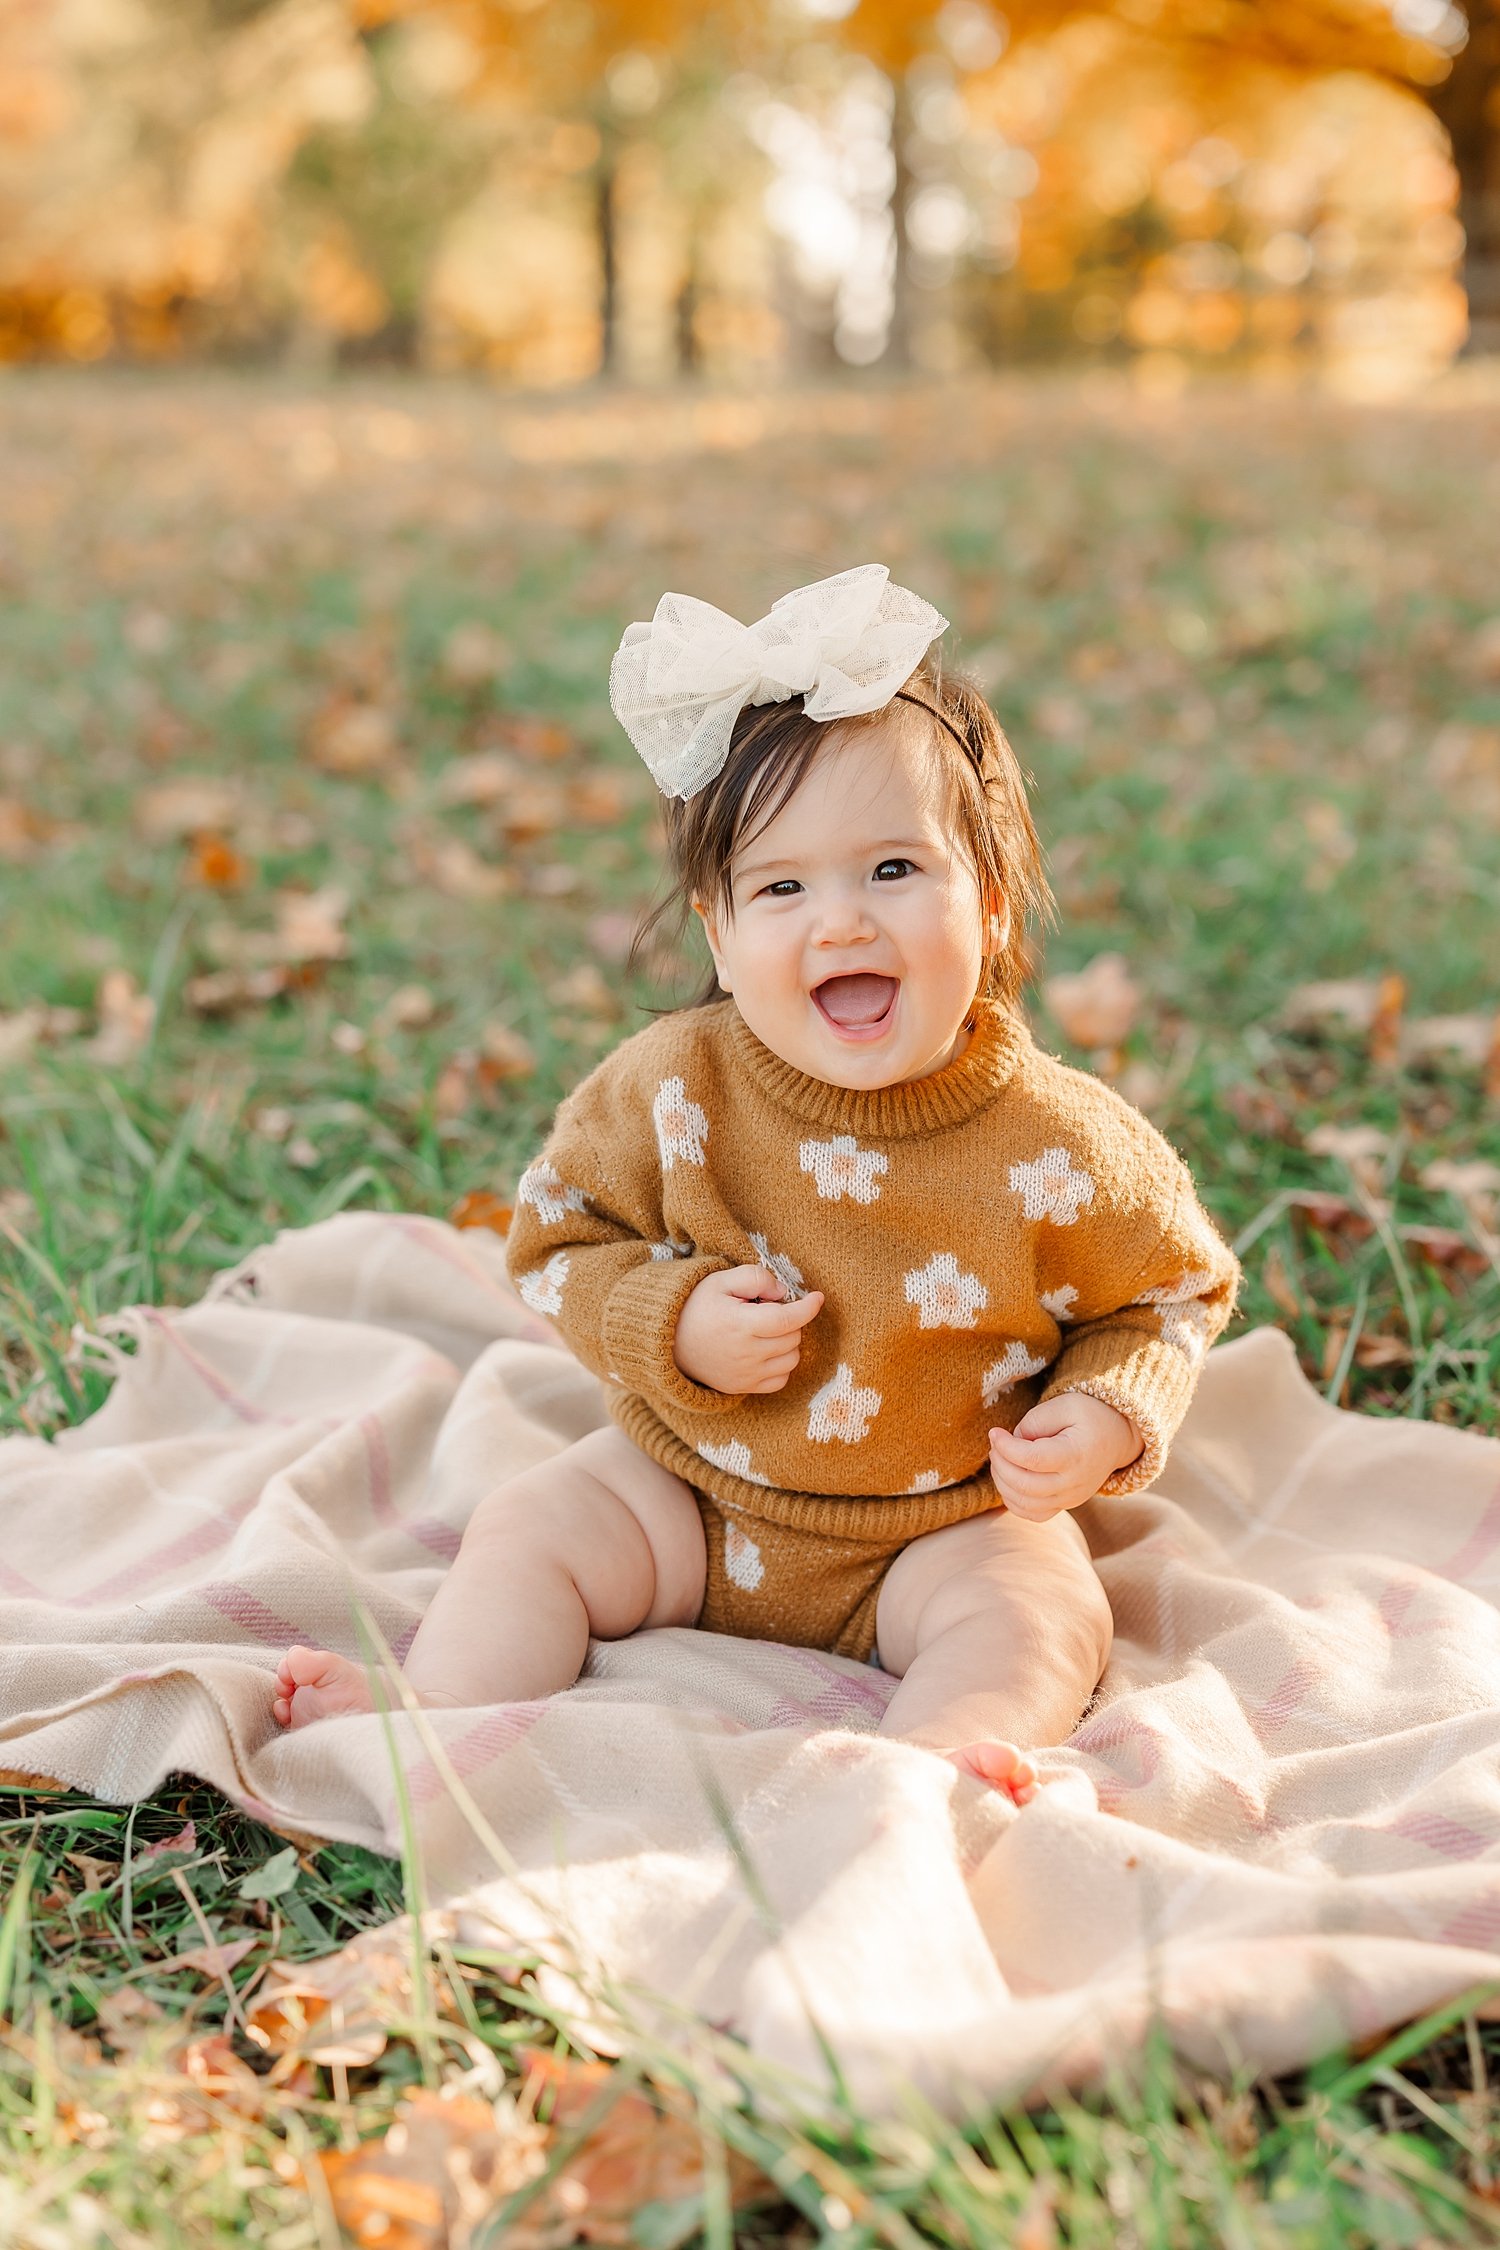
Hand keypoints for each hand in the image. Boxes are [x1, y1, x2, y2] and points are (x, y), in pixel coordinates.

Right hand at [673, 1265, 823, 1394]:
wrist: (668, 1342)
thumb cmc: (696, 1307)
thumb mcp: (720, 1280)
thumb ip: (754, 1277)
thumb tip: (782, 1292)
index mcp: (741, 1324)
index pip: (788, 1320)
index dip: (808, 1308)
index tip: (817, 1297)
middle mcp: (746, 1354)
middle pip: (793, 1338)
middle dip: (790, 1320)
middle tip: (768, 1310)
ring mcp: (746, 1375)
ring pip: (791, 1359)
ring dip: (788, 1342)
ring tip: (766, 1330)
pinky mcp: (744, 1387)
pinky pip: (780, 1380)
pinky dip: (782, 1364)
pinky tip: (767, 1350)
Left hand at [989, 1393, 1139, 1521]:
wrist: (1116, 1439)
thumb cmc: (1089, 1416)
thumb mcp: (1065, 1405)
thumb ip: (1035, 1421)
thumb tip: (1012, 1442)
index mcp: (1075, 1455)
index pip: (1031, 1460)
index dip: (1005, 1447)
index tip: (995, 1432)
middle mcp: (1074, 1483)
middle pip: (1025, 1485)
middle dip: (1000, 1465)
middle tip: (996, 1446)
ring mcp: (1070, 1498)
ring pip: (1025, 1504)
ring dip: (1003, 1482)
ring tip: (1001, 1459)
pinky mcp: (1065, 1505)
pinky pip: (1033, 1515)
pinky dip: (1013, 1501)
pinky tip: (1008, 1479)